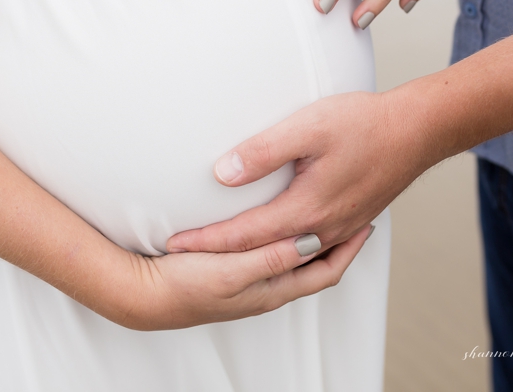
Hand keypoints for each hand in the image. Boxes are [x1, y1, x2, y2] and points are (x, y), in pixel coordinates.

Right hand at [106, 225, 375, 329]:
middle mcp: (266, 288)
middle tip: (354, 216)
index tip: (366, 223)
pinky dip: (287, 241)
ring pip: (294, 261)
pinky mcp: (232, 273)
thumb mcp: (232, 270)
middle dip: (339, 245)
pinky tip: (278, 226)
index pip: (325, 271)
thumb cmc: (185, 286)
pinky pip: (273, 256)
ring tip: (324, 216)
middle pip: (315, 267)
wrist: (146, 295)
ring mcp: (249, 282)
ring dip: (314, 241)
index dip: (349, 249)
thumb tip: (312, 241)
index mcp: (272, 289)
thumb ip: (272, 257)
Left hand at [165, 91, 415, 260]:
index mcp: (307, 210)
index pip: (244, 236)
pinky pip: (311, 248)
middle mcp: (323, 228)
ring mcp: (340, 228)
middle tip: (185, 256)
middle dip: (221, 256)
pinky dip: (284, 252)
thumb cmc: (363, 123)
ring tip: (222, 254)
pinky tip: (275, 245)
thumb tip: (222, 174)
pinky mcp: (351, 221)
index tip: (174, 245)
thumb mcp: (306, 128)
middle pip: (262, 252)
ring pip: (287, 254)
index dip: (207, 241)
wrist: (417, 130)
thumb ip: (262, 152)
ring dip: (253, 256)